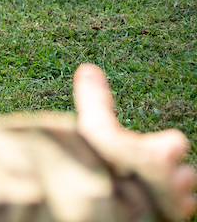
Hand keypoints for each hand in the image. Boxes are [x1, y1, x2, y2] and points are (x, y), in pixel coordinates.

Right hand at [73, 64, 195, 218]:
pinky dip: (168, 214)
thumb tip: (88, 68)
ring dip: (174, 196)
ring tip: (153, 195)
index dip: (166, 145)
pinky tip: (151, 212)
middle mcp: (173, 180)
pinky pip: (178, 217)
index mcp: (159, 153)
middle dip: (173, 175)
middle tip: (151, 175)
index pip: (177, 143)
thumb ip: (95, 101)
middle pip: (187, 174)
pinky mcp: (169, 221)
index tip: (150, 148)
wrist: (106, 209)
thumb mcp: (94, 131)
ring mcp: (174, 205)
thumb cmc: (103, 167)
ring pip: (187, 198)